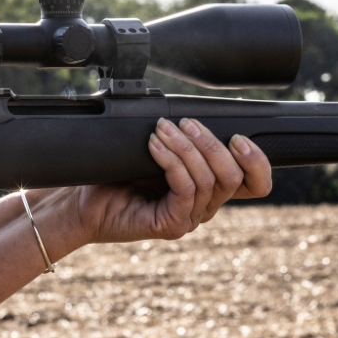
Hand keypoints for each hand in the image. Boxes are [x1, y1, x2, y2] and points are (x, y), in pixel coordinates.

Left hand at [46, 118, 271, 246]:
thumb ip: (182, 136)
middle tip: (185, 123)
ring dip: (186, 148)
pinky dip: (172, 162)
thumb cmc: (114, 173)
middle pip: (233, 176)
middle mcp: (204, 206)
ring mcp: (189, 217)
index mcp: (208, 188)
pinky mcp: (172, 225)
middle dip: (211, 143)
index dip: (257, 161)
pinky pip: (186, 190)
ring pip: (209, 180)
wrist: (81, 201)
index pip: (254, 183)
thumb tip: (197, 112)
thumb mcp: (156, 147)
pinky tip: (154, 147)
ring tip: (161, 130)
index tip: (239, 136)